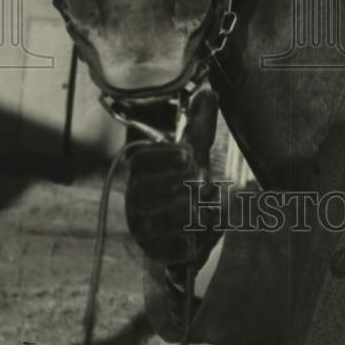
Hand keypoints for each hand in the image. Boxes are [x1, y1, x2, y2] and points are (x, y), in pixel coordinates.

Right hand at [125, 89, 220, 267]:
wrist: (184, 227)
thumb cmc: (185, 181)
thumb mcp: (195, 150)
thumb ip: (201, 123)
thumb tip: (209, 92)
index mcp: (140, 170)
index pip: (143, 160)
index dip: (166, 156)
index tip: (189, 155)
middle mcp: (134, 198)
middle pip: (157, 189)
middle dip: (189, 186)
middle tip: (203, 186)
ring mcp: (142, 228)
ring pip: (169, 219)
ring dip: (197, 212)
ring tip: (206, 208)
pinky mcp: (155, 252)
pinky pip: (176, 248)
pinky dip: (197, 239)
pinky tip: (202, 232)